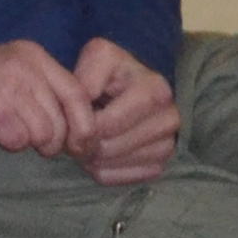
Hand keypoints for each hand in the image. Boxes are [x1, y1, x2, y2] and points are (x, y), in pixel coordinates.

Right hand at [0, 40, 91, 159]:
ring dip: (29, 143)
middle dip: (56, 141)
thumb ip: (41, 88)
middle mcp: (26, 67)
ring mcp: (10, 88)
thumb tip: (76, 125)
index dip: (84, 122)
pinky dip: (8, 144)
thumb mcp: (9, 71)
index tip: (83, 142)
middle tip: (43, 147)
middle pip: (64, 118)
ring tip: (9, 133)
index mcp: (33, 55)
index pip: (77, 92)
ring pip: (44, 133)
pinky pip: (19, 142)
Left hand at [71, 37, 181, 187]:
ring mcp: (168, 143)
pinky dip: (103, 171)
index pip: (108, 124)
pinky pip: (122, 179)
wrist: (129, 89)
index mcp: (155, 90)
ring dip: (91, 158)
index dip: (80, 128)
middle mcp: (169, 117)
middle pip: (110, 147)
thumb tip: (82, 108)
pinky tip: (99, 154)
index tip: (68, 122)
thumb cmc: (111, 73)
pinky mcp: (161, 163)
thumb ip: (87, 77)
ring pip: (114, 164)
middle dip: (84, 143)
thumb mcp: (98, 59)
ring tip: (86, 141)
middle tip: (73, 135)